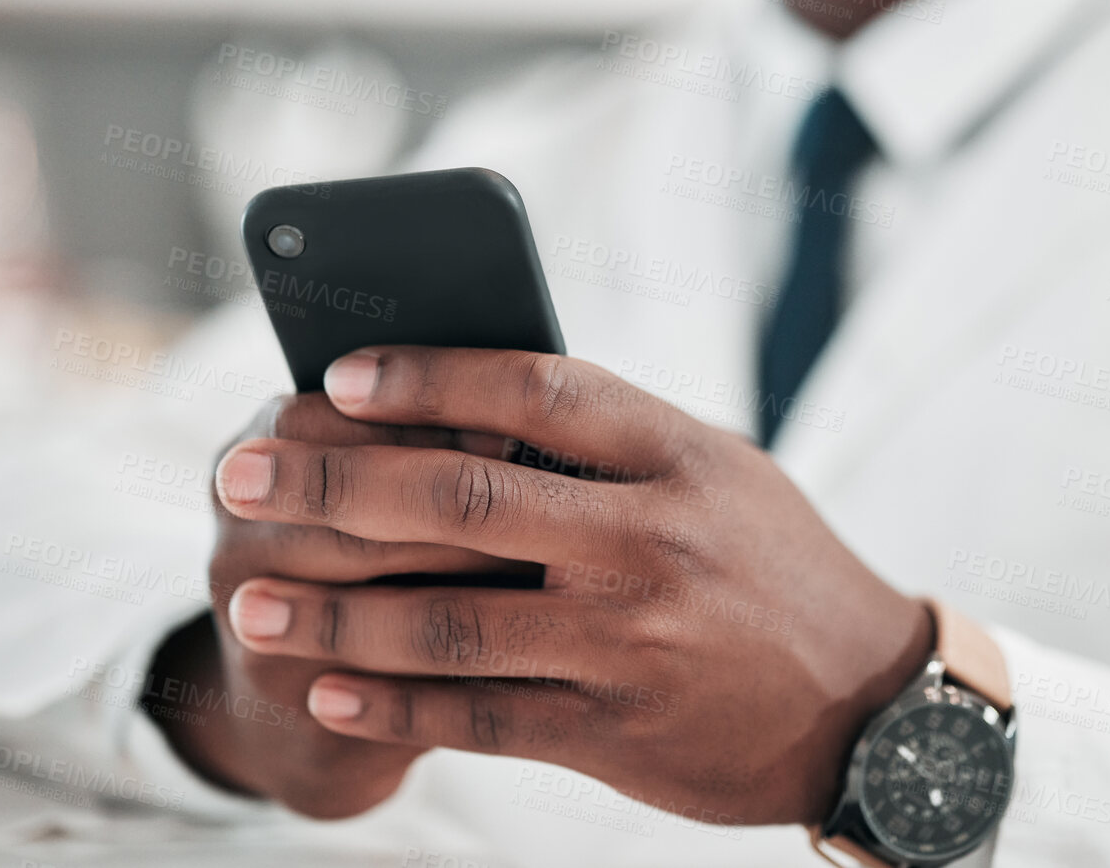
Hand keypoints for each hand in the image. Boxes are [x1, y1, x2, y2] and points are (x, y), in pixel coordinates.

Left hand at [213, 346, 978, 825]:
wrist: (870, 706)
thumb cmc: (776, 566)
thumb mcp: (720, 471)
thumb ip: (611, 437)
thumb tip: (467, 397)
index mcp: (677, 456)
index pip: (533, 391)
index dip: (425, 378)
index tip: (335, 376)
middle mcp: (651, 543)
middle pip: (463, 502)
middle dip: (334, 487)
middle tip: (239, 475)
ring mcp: (630, 644)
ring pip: (451, 623)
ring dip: (336, 616)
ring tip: (250, 604)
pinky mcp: (615, 734)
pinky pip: (480, 717)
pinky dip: (394, 706)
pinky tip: (326, 690)